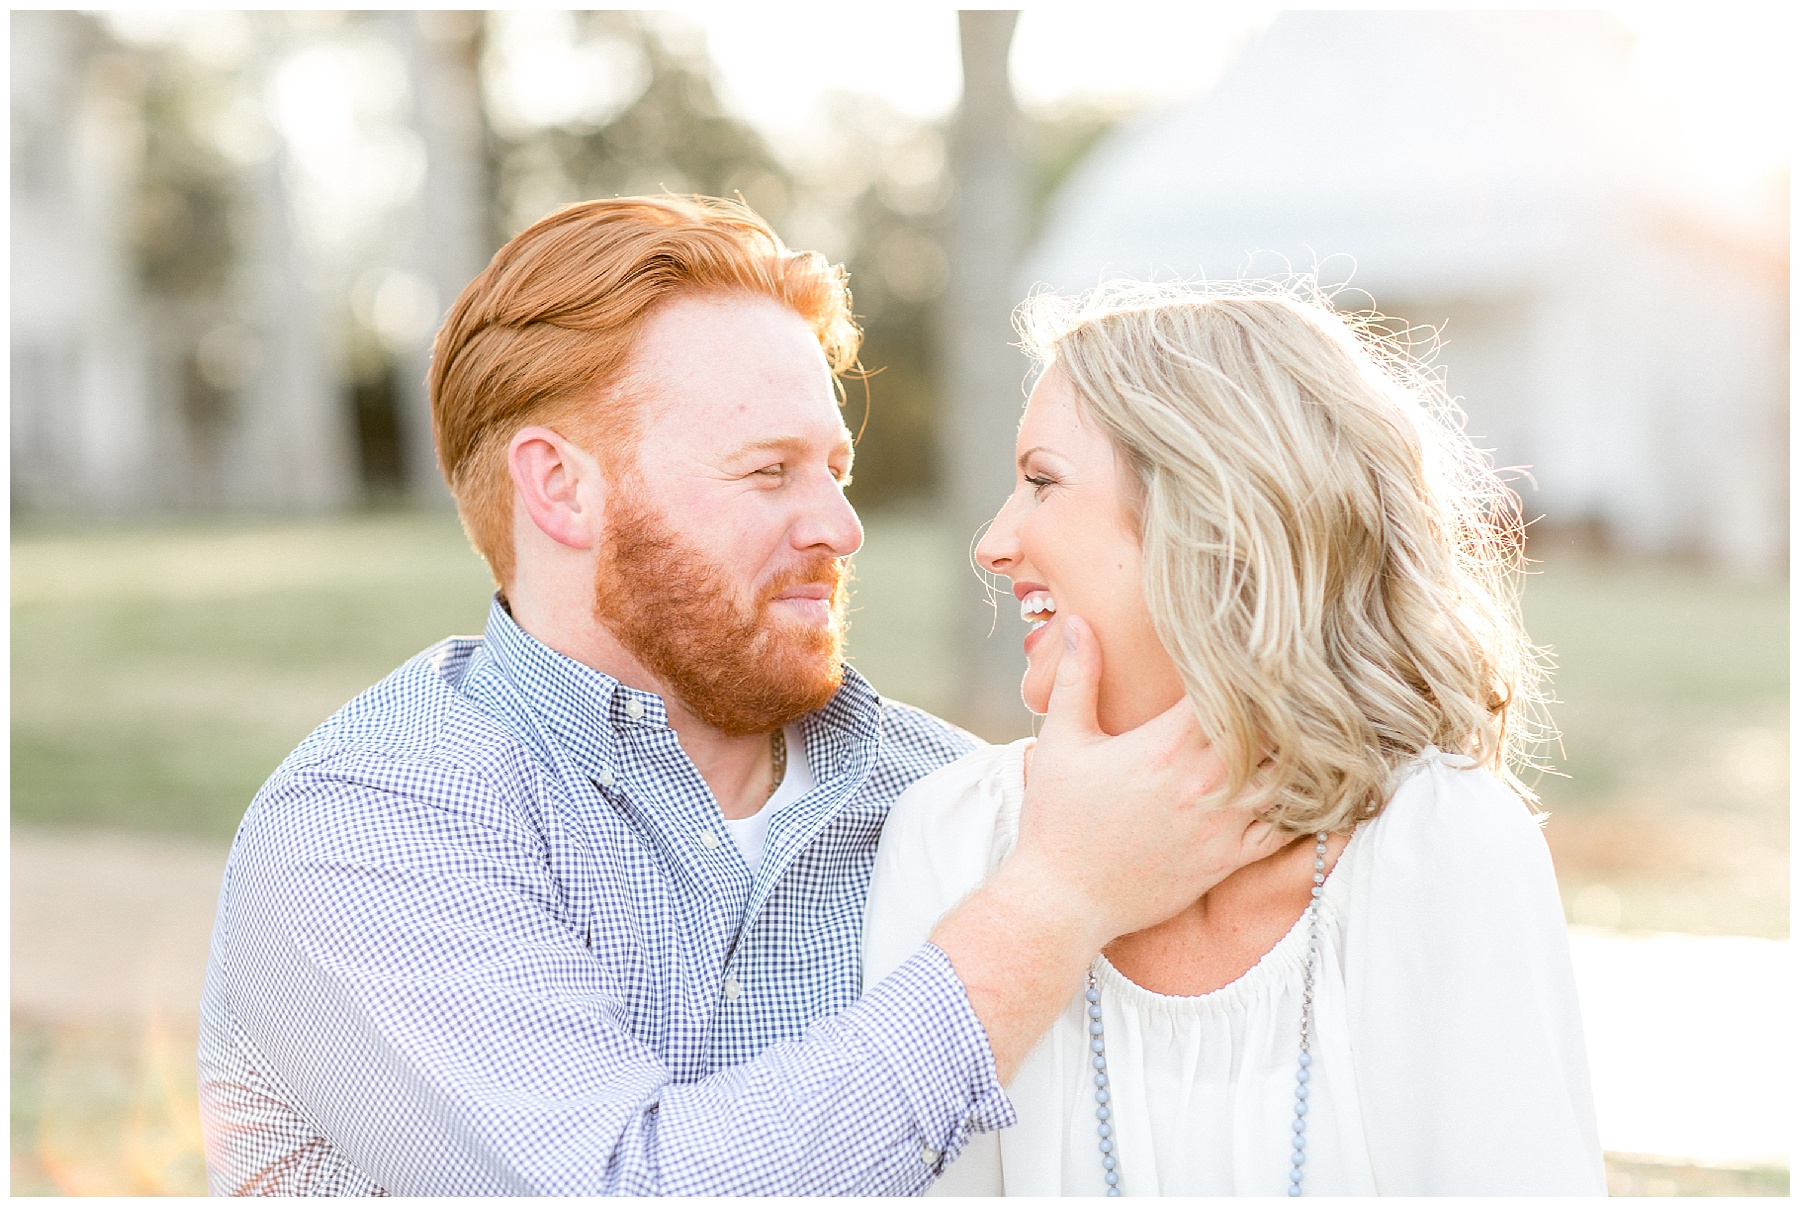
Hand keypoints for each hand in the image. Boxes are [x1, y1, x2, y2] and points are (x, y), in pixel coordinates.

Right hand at [1010, 615, 1287, 948]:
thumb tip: (1081, 622)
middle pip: (1273, 728)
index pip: (1228, 690)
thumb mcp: (1061, 741)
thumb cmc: (1057, 820)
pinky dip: (1304, 803)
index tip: (1254, 643)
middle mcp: (1203, 783)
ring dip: (1300, 749)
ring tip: (1311, 723)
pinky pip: (1289, 829)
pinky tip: (1308, 782)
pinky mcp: (1231, 859)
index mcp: (1164, 746)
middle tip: (1301, 674)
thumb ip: (1078, 678)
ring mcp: (1222, 824)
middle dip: (1285, 700)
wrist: (1063, 900)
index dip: (1246, 663)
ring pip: (1292, 777)